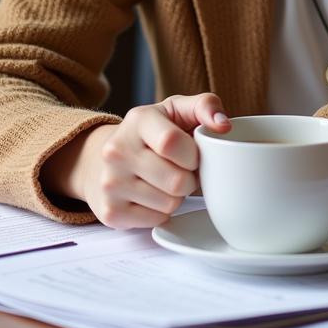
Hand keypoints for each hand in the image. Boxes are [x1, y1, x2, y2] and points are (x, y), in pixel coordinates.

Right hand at [42, 93, 230, 228]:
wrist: (104, 159)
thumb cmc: (152, 133)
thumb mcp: (176, 110)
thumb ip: (205, 106)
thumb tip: (224, 125)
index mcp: (138, 120)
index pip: (172, 143)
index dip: (192, 154)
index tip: (193, 153)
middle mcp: (117, 151)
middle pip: (176, 180)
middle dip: (189, 178)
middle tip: (182, 170)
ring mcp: (111, 183)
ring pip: (169, 203)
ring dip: (178, 196)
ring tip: (167, 181)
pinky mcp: (111, 212)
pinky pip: (157, 220)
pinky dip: (163, 211)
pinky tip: (153, 196)